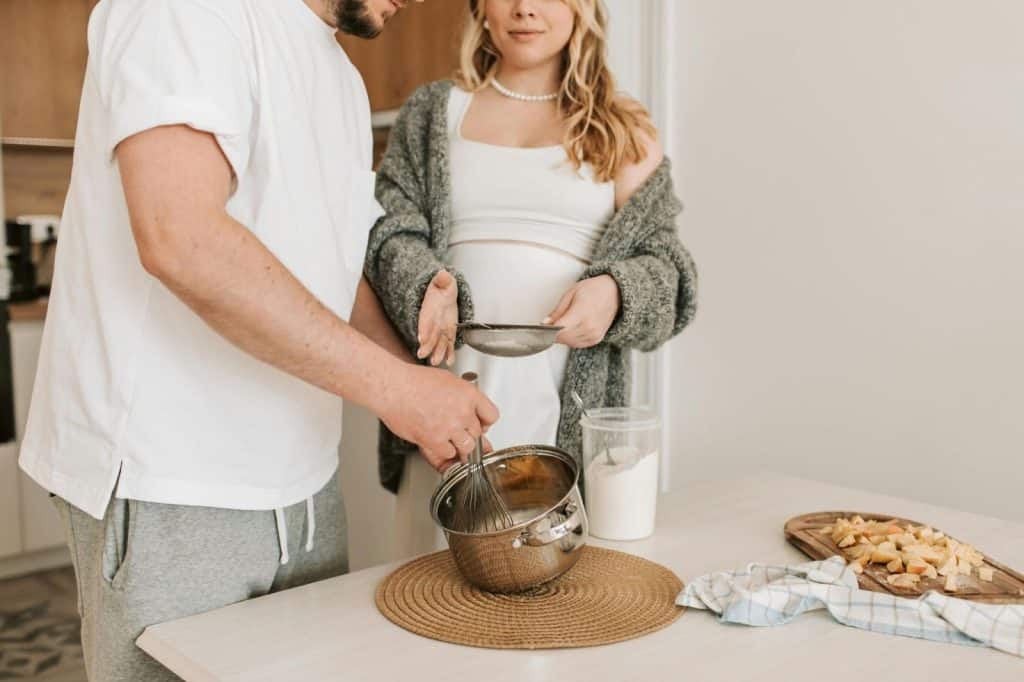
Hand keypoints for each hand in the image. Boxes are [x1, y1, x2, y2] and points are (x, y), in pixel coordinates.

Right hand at [380, 364, 498, 469]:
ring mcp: (450, 427)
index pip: (492, 416)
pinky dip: (442, 451)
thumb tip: (470, 410)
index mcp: (469, 394)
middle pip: (478, 434)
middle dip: (468, 434)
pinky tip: (435, 440)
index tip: (480, 424)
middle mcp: (463, 411)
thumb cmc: (414, 381)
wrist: (393, 386)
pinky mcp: (435, 440)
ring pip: (467, 447)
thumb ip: (463, 397)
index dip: (485, 422)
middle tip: (456, 431)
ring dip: (458, 445)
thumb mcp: (448, 380)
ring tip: (446, 437)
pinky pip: (448, 453)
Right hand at [417, 270, 457, 366]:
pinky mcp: (448, 333)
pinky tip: (449, 361)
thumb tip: (442, 274)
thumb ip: (443, 279)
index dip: (423, 328)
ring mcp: (440, 328)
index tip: (421, 338)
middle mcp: (433, 321)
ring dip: (437, 352)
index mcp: (430, 308)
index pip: (425, 319)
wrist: (443, 294)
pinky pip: (448, 344)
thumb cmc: (442, 288)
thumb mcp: (443, 280)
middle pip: (430, 334)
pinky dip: (449, 353)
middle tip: (423, 354)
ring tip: (435, 362)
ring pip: (438, 342)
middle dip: (427, 345)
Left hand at [544, 275, 620, 348]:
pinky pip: (578, 345)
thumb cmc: (594, 289)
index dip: (547, 329)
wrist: (614, 292)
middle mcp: (589, 326)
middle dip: (553, 332)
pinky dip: (571, 339)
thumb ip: (558, 310)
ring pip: (569, 343)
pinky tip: (572, 329)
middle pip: (562, 338)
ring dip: (562, 336)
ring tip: (564, 323)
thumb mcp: (571, 293)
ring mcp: (594, 334)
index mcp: (581, 313)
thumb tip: (546, 322)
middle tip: (551, 323)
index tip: (542, 326)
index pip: (558, 329)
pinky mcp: (596, 339)